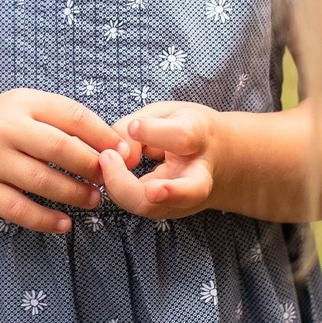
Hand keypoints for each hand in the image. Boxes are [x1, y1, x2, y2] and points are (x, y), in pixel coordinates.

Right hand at [0, 90, 117, 232]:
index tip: (124, 152)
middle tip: (109, 179)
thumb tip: (115, 146)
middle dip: (91, 166)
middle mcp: (4, 129)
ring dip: (74, 194)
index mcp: (21, 103)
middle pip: (59, 148)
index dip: (103, 135)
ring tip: (94, 200)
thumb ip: (64, 122)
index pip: (71, 115)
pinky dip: (46, 220)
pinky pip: (19, 210)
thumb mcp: (25, 109)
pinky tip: (64, 223)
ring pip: (41, 181)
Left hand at [99, 101, 223, 219]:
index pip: (183, 137)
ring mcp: (184, 198)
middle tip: (133, 177)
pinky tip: (107, 170)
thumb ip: (137, 126)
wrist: (215, 157)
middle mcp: (199, 173)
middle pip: (192, 190)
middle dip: (168, 192)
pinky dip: (118, 189)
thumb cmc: (183, 128)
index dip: (156, 133)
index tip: (135, 127)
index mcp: (201, 136)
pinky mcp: (166, 210)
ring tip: (106, 161)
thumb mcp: (163, 113)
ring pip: (156, 208)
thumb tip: (115, 155)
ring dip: (123, 190)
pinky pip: (138, 204)